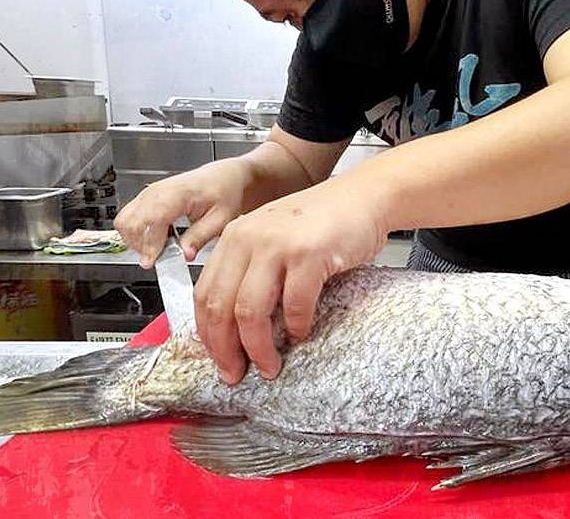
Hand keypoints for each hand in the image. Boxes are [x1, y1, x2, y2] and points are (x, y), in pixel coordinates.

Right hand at [114, 159, 250, 267]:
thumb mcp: (220, 219)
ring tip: (160, 246)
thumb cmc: (223, 192)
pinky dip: (135, 233)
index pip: (151, 220)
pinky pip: (127, 218)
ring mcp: (148, 193)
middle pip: (131, 223)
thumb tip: (185, 256)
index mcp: (177, 193)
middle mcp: (157, 191)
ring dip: (136, 240)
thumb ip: (200, 238)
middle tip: (161, 256)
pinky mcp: (144, 198)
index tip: (153, 262)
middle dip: (141, 246)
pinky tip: (156, 237)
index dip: (148, 244)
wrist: (222, 177)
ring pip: (124, 222)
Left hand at [192, 176, 388, 383]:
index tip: (219, 360)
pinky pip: (294, 304)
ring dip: (258, 347)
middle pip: (221, 307)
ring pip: (250, 311)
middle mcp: (248, 238)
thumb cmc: (324, 222)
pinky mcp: (309, 254)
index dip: (208, 335)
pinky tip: (301, 333)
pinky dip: (296, 327)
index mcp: (235, 237)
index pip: (204, 295)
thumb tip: (235, 326)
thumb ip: (252, 270)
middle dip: (226, 350)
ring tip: (269, 365)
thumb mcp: (274, 238)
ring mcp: (278, 245)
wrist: (365, 196)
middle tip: (236, 374)